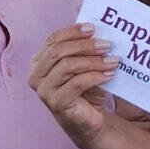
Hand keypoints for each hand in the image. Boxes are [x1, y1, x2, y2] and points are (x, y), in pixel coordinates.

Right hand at [29, 25, 121, 148]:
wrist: (88, 120)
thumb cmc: (85, 90)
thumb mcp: (84, 66)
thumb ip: (85, 50)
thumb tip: (101, 32)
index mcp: (39, 61)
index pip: (54, 40)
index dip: (73, 31)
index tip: (93, 28)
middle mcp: (36, 75)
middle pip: (59, 51)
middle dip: (85, 45)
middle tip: (107, 44)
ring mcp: (44, 91)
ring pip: (67, 66)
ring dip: (93, 61)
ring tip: (113, 60)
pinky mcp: (56, 103)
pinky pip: (76, 83)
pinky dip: (96, 76)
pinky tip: (109, 75)